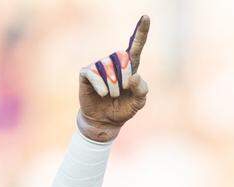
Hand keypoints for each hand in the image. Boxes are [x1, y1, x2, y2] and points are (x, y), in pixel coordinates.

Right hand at [77, 15, 150, 141]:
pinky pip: (95, 75)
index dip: (141, 32)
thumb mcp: (138, 103)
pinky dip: (101, 87)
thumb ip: (142, 90)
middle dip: (125, 79)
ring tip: (110, 95)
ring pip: (109, 68)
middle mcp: (114, 62)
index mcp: (130, 67)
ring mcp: (99, 66)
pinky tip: (102, 94)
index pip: (136, 46)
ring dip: (113, 87)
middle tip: (121, 91)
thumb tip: (133, 76)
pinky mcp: (87, 72)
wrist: (105, 121)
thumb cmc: (122, 109)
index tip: (146, 17)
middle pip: (123, 59)